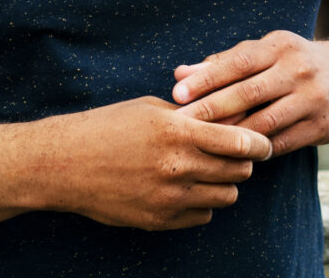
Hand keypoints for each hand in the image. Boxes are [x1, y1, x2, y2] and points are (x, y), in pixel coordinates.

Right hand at [39, 96, 269, 230]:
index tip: (263, 143)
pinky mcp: (159, 220)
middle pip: (240, 171)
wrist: (65, 164)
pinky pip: (202, 216)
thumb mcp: (152, 108)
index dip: (259, 142)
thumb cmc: (109, 127)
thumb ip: (193, 115)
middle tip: (235, 155)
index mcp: (179, 132)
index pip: (241, 142)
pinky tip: (188, 189)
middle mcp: (178, 166)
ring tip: (210, 172)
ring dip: (225, 184)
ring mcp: (169, 197)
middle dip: (243, 163)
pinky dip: (203, 203)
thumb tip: (232, 115)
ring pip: (226, 197)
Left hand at [171, 30, 328, 156]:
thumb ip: (223, 64)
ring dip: (233, 136)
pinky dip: (258, 150)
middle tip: (181, 125)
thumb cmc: (294, 63)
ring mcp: (313, 99)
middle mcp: (298, 69)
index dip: (206, 79)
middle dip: (212, 110)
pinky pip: (283, 143)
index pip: (238, 62)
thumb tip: (179, 74)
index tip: (177, 95)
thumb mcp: (266, 53)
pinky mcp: (323, 126)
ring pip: (265, 123)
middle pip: (249, 93)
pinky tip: (236, 156)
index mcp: (280, 46)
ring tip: (204, 146)